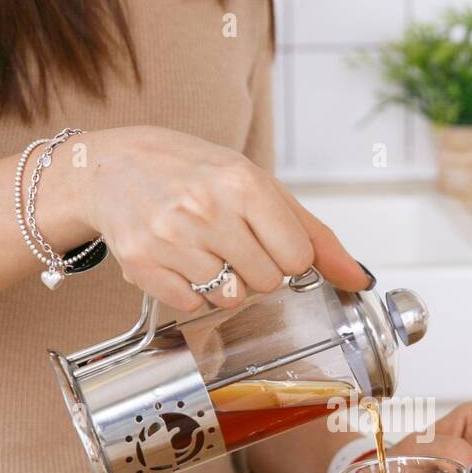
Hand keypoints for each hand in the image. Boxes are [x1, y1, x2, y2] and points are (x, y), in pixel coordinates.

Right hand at [78, 125, 368, 310]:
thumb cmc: (194, 174)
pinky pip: (190, 305)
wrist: (112, 167)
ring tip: (202, 250)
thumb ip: (314, 235)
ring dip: (222, 284)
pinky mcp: (141, 263)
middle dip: (255, 270)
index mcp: (244, 182)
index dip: (286, 256)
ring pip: (229, 299)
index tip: (266, 239)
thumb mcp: (258, 186)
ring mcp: (171, 237)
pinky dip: (189, 292)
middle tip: (229, 242)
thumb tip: (359, 278)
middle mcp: (207, 208)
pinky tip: (177, 261)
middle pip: (266, 282)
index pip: (297, 258)